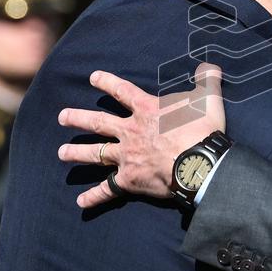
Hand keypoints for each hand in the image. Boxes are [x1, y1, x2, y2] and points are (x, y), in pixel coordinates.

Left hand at [58, 63, 225, 207]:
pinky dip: (94, 196)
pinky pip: (107, 189)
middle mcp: (130, 132)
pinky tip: (81, 202)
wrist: (198, 163)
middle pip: (97, 123)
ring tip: (60, 153)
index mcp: (146, 110)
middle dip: (77, 118)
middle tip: (61, 117)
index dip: (106, 82)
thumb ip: (207, 82)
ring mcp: (126, 157)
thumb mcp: (208, 100)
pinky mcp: (129, 180)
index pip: (122, 91)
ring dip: (76, 153)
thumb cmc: (202, 131)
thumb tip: (211, 67)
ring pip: (95, 153)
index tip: (92, 78)